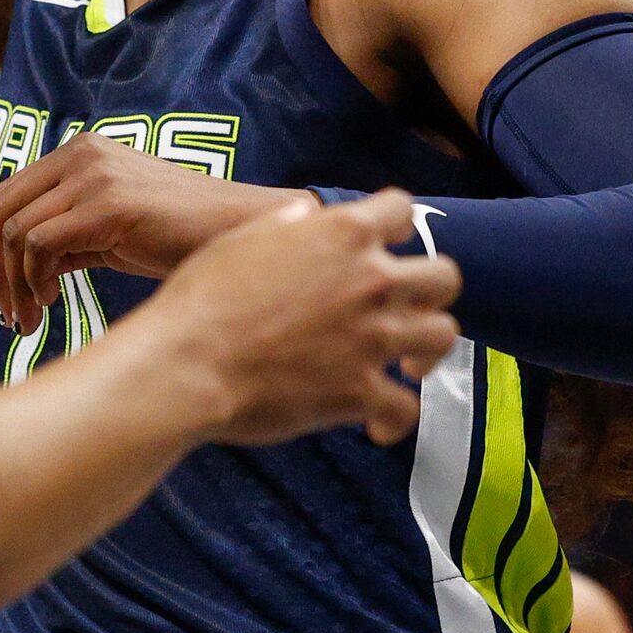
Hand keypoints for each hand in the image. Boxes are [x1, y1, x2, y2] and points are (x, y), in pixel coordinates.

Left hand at [0, 131, 289, 333]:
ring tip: (30, 321)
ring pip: (15, 231)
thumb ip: (65, 237)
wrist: (239, 233)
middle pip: (1, 210)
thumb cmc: (179, 237)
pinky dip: (34, 283)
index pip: (6, 192)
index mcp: (81, 153)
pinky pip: (41, 245)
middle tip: (5, 315)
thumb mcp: (109, 234)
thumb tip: (19, 266)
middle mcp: (82, 155)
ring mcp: (94, 176)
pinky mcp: (107, 205)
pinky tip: (50, 307)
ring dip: (14, 285)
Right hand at [146, 189, 461, 446]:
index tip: (389, 244)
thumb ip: (287, 222)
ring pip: (443, 337)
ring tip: (407, 363)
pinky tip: (376, 422)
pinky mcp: (361, 393)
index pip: (403, 210)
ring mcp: (373, 337)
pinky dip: (394, 417)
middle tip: (410, 307)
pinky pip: (406, 408)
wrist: (188, 363)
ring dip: (427, 349)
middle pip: (443, 277)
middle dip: (431, 291)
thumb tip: (304, 213)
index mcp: (344, 233)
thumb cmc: (203, 298)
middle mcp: (371, 280)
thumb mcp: (243, 237)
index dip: (397, 226)